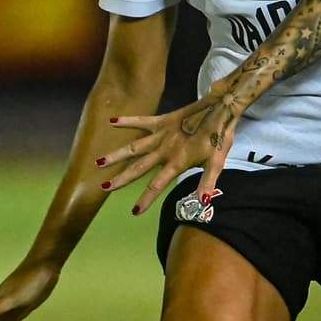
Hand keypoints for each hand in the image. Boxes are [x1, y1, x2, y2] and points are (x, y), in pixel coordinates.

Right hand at [99, 87, 242, 215]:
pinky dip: (127, 121)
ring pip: (134, 147)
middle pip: (138, 168)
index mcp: (177, 162)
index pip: (157, 185)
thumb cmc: (220, 137)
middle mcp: (165, 150)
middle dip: (121, 179)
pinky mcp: (162, 121)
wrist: (221, 109)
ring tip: (99, 162)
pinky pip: (142, 121)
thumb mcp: (217, 163)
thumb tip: (202, 203)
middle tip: (104, 188)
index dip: (146, 199)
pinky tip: (112, 122)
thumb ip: (207, 182)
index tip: (134, 212)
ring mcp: (161, 135)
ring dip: (116, 155)